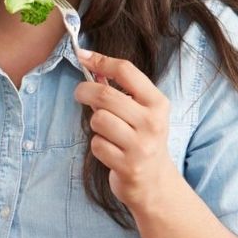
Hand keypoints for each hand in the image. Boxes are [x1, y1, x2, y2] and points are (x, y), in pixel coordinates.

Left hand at [74, 49, 179, 212]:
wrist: (155, 182)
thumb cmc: (142, 140)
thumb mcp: (141, 112)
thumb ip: (121, 90)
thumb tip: (92, 63)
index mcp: (157, 103)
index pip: (126, 71)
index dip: (100, 60)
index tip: (82, 55)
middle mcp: (152, 122)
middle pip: (105, 95)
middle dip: (85, 91)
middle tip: (80, 93)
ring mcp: (141, 145)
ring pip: (99, 120)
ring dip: (95, 124)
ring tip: (107, 131)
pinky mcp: (128, 165)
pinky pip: (97, 145)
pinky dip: (98, 146)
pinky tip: (110, 151)